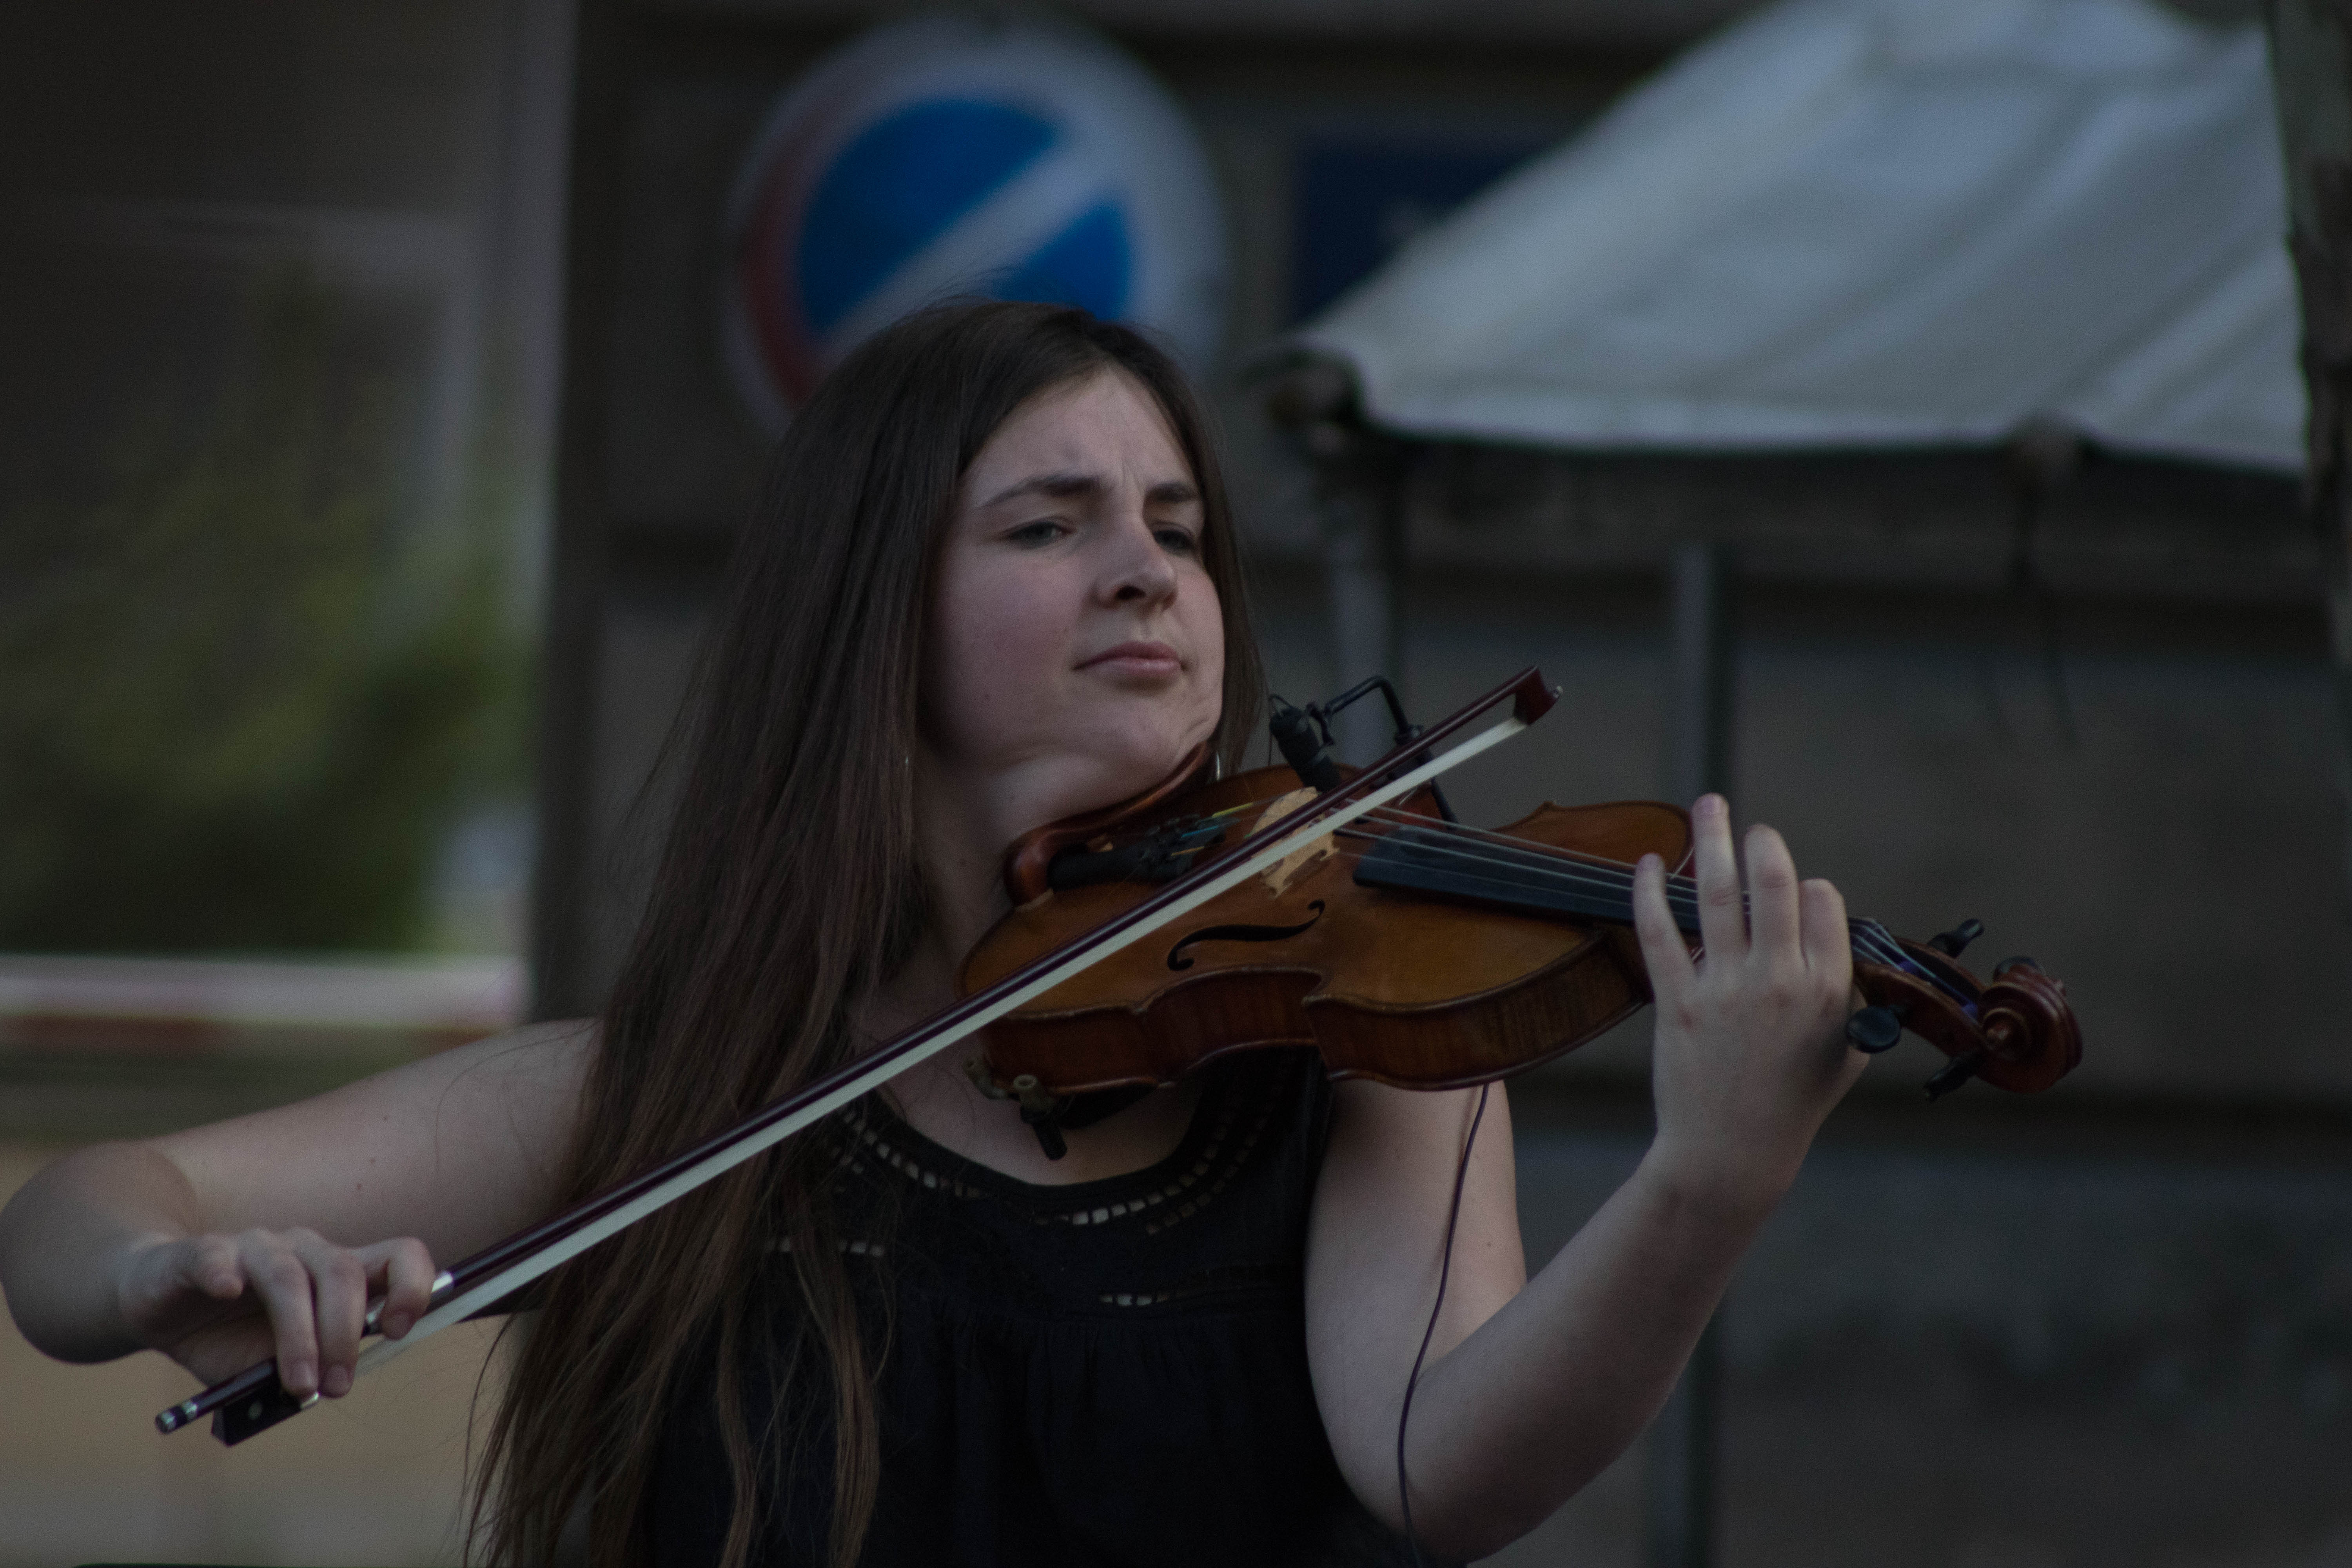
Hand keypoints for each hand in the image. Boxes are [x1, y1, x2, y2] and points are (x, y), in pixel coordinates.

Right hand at [113, 1228, 436, 1396]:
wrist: (157, 1305)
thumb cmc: (228, 1334)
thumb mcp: (279, 1358)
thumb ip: (311, 1365)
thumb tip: (332, 1386)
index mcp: (334, 1270)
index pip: (397, 1257)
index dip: (411, 1286)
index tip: (400, 1330)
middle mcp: (301, 1250)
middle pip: (343, 1273)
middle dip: (345, 1333)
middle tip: (335, 1387)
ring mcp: (251, 1248)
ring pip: (287, 1277)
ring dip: (299, 1334)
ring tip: (298, 1384)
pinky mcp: (198, 1254)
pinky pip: (215, 1255)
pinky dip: (223, 1272)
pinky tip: (225, 1291)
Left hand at [1632, 794, 1864, 1214]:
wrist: (1733, 1153)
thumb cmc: (1792, 1104)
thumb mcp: (1847, 1053)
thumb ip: (1850, 998)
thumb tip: (1840, 947)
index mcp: (1829, 989)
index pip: (1821, 904)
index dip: (1808, 888)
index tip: (1795, 886)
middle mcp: (1781, 982)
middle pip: (1774, 884)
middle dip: (1763, 843)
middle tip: (1751, 825)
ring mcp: (1727, 990)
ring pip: (1717, 896)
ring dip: (1711, 841)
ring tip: (1707, 805)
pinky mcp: (1678, 1003)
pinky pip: (1660, 933)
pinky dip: (1648, 892)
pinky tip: (1645, 864)